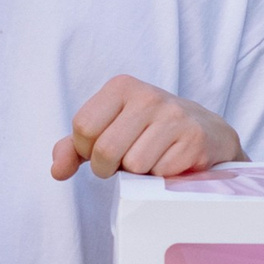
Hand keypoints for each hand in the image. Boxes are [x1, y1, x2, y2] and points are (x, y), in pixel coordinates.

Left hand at [52, 76, 242, 179]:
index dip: (88, 150)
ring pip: (134, 165)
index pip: (83, 127)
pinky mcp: (194, 138)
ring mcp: (174, 116)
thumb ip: (75, 148)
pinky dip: (162, 176)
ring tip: (152, 158)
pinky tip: (171, 161)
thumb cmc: (148, 132)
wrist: (207, 132)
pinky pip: (161, 173)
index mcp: (122, 86)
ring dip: (139, 173)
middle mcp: (148, 96)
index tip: (105, 148)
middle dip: (109, 168)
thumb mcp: (108, 130)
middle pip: (106, 150)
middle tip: (124, 162)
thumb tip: (57, 171)